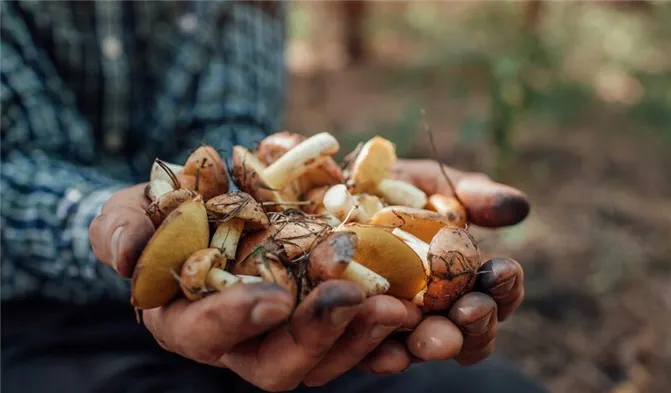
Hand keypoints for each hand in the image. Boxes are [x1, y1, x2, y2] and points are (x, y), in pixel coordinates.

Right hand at [88, 184, 417, 390]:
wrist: (206, 206)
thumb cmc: (159, 215)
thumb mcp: (131, 212)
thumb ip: (122, 229)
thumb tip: (125, 254)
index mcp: (191, 322)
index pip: (210, 335)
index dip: (236, 320)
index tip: (272, 297)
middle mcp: (244, 339)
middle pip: (282, 362)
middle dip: (319, 336)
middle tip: (358, 302)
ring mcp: (291, 328)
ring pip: (330, 352)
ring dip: (366, 334)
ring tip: (401, 304)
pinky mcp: (326, 309)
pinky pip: (361, 327)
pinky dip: (387, 319)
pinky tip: (418, 300)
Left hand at [356, 159, 528, 373]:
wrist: (324, 191)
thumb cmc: (388, 187)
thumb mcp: (430, 183)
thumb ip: (473, 195)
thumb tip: (519, 207)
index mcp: (463, 277)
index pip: (497, 293)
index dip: (506, 286)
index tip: (502, 268)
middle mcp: (435, 308)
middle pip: (470, 332)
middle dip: (475, 324)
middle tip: (469, 310)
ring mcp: (397, 325)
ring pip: (426, 349)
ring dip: (434, 344)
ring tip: (428, 336)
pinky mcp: (356, 334)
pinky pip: (372, 355)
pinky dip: (381, 354)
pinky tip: (385, 349)